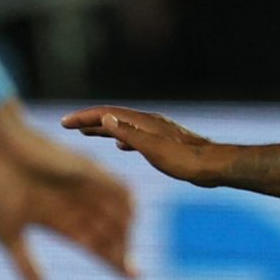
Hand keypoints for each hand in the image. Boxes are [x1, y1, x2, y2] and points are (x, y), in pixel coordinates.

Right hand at [0, 101, 138, 279]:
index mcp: (63, 222)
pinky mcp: (90, 169)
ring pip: (120, 213)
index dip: (117, 262)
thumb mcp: (8, 234)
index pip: (98, 246)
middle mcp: (80, 206)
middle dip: (123, 252)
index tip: (134, 279)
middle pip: (112, 234)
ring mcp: (87, 187)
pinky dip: (127, 203)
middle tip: (127, 269)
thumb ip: (26, 265)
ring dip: (125, 231)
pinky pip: (118, 187)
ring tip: (122, 250)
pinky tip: (129, 219)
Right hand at [62, 105, 227, 186]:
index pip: (107, 114)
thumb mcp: (152, 148)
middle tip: (69, 125)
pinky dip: (122, 138)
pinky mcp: (164, 143)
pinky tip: (122, 146)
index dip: (84, 117)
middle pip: (114, 117)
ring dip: (105, 128)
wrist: (214, 166)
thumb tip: (105, 117)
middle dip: (90, 121)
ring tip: (89, 133)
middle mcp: (149, 123)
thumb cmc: (185, 160)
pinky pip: (136, 136)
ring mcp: (157, 132)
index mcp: (143, 122)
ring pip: (124, 127)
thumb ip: (128, 134)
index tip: (64, 122)